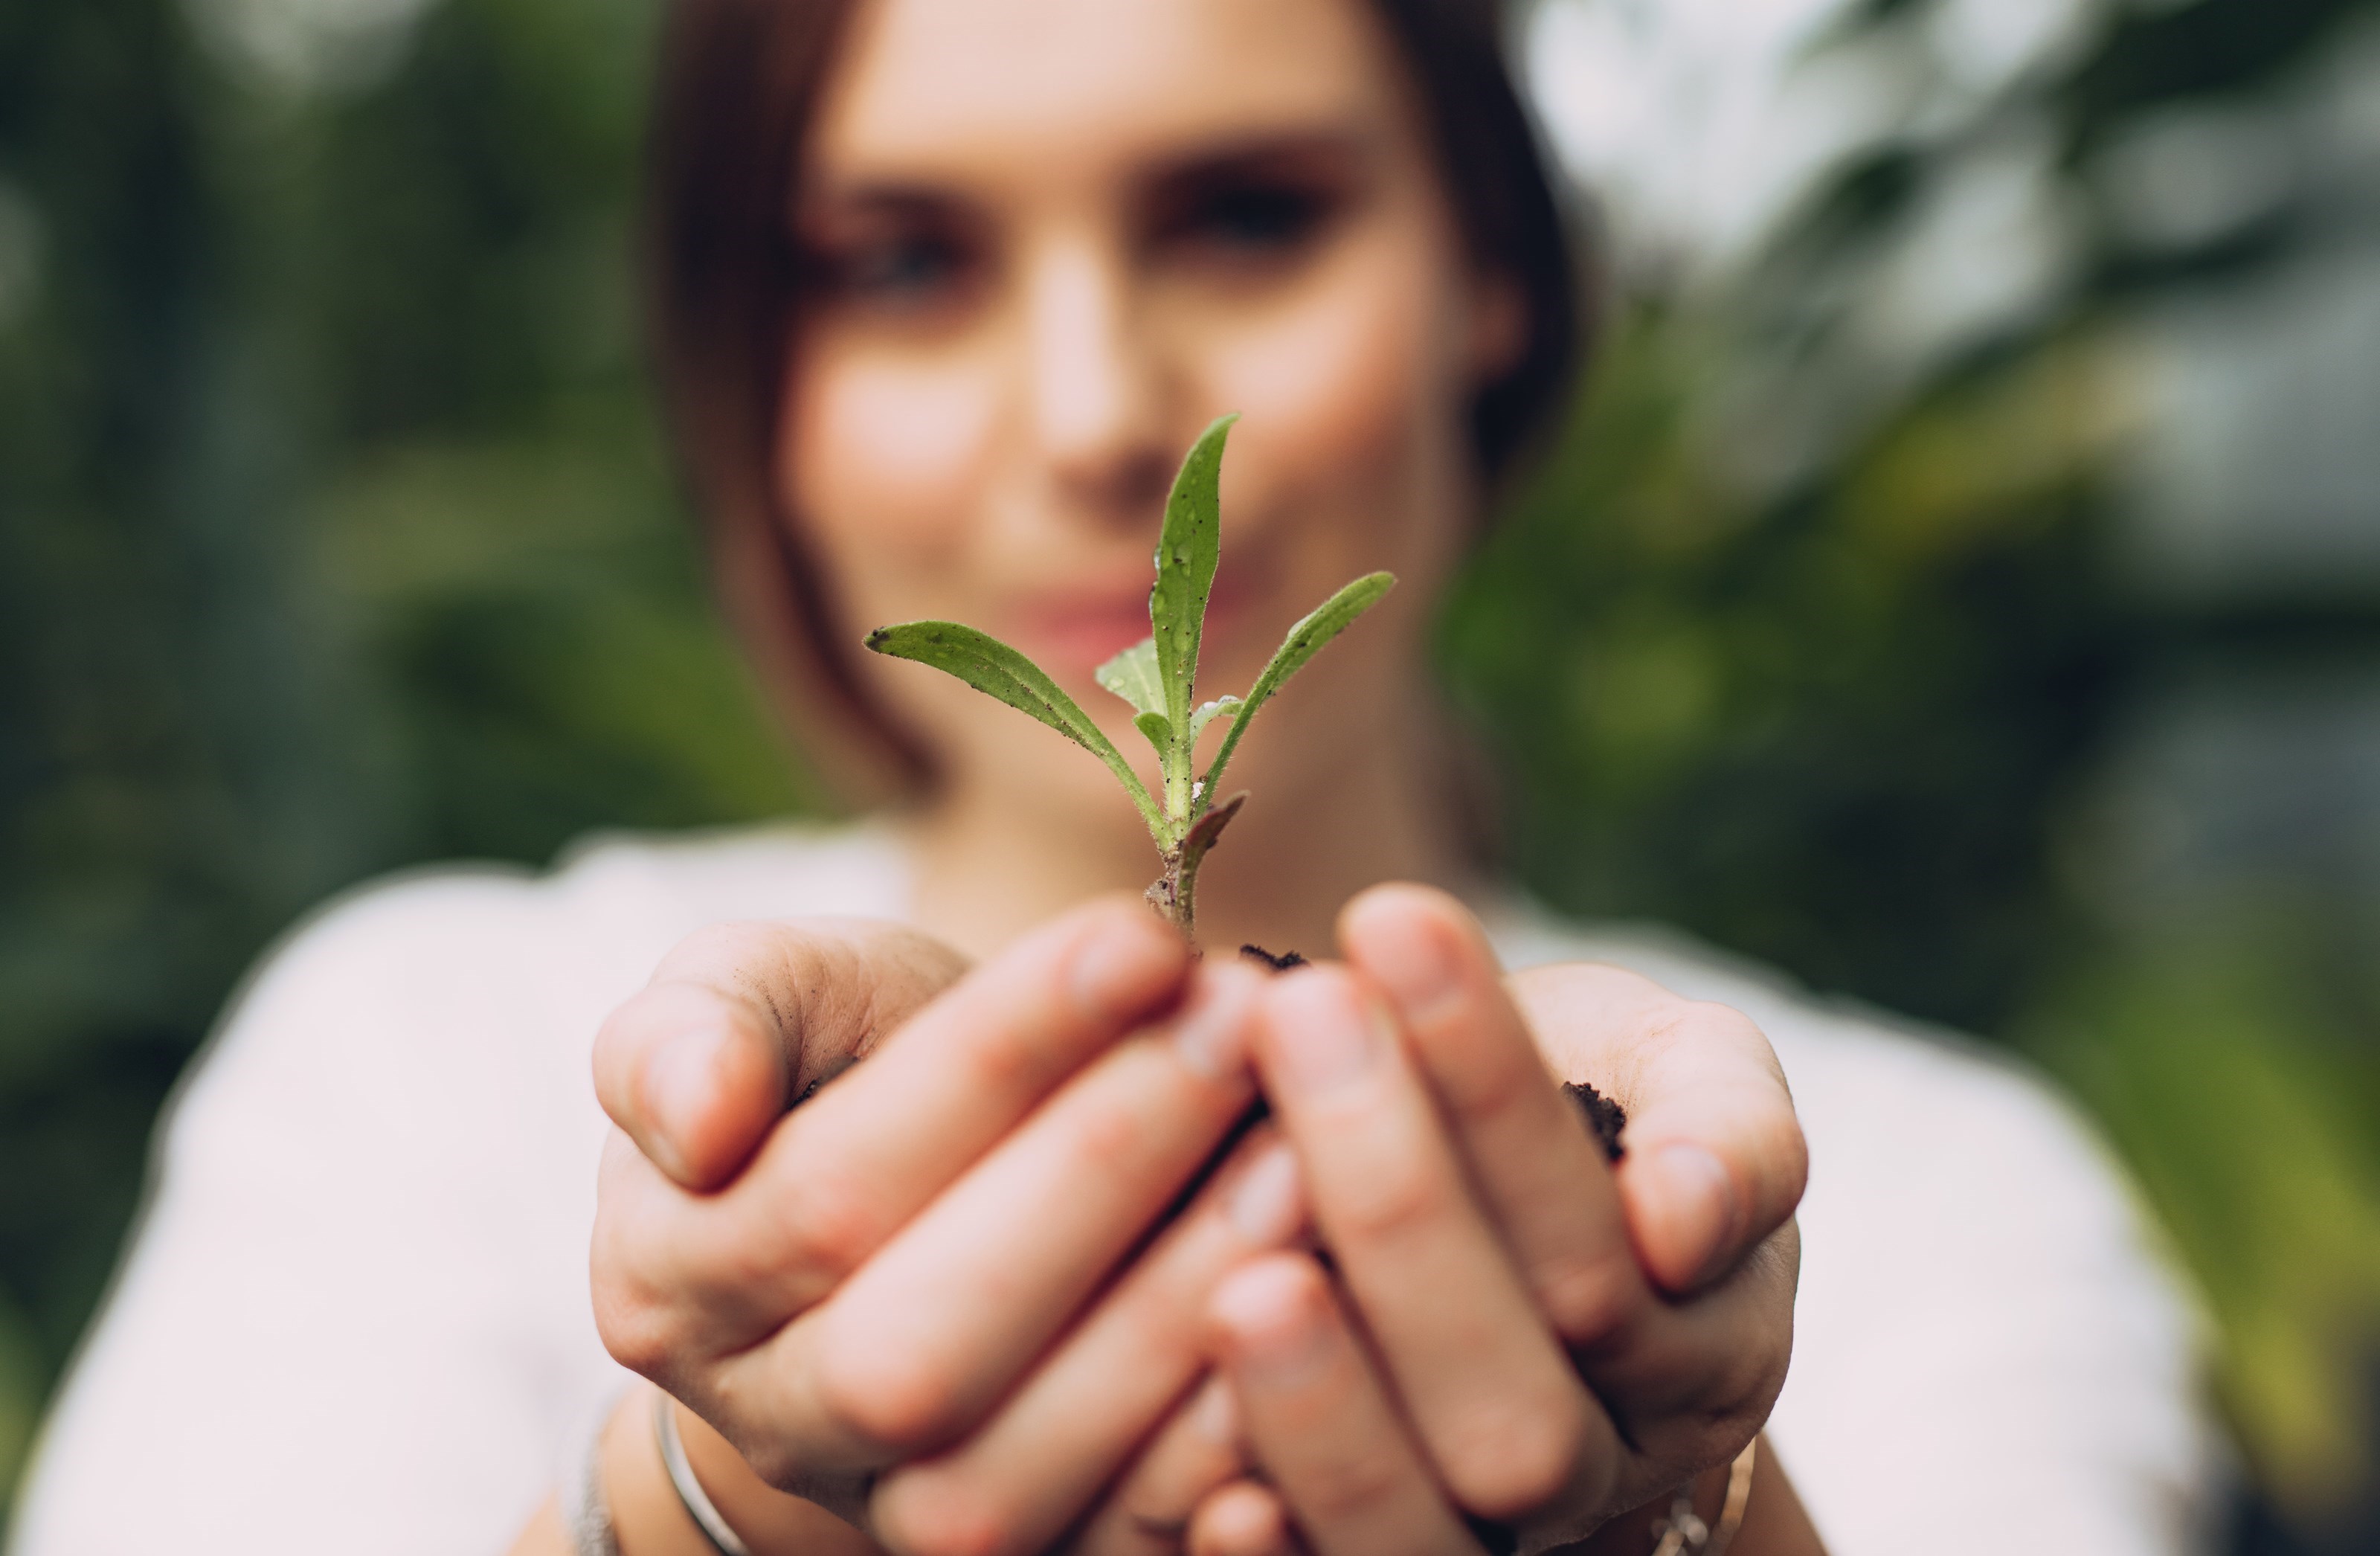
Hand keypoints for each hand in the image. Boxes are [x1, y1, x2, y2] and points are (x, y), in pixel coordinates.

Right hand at [589, 898, 1292, 1546]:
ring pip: (1013, 1472)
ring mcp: (893, 1518)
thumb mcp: (769, 999)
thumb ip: (704, 1024)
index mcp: (673, 1276)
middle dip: (1099, 1173)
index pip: (832, 1181)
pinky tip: (1324, 1331)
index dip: (999, 1058)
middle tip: (1245, 1026)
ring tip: (1305, 1154)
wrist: (924, 1215)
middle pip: (917, 1345)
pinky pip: (1111, 1553)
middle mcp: (772, 1424)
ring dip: (1175, 1312)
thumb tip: (699, 1114)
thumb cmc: (852, 1072)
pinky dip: (1215, 1469)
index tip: (1145, 937)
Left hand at [1178, 886, 1806, 1553]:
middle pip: (1514, 1396)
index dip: (1492, 1084)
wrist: (1498, 1210)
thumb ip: (1723, 1125)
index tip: (1390, 918)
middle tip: (1294, 1018)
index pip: (1598, 1232)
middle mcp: (1607, 1462)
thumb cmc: (1582, 1108)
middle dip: (1399, 1203)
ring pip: (1424, 1521)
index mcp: (1706, 1336)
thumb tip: (1680, 1218)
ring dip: (1326, 1402)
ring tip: (1237, 1271)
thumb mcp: (1680, 1075)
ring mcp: (1492, 1540)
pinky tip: (1213, 1491)